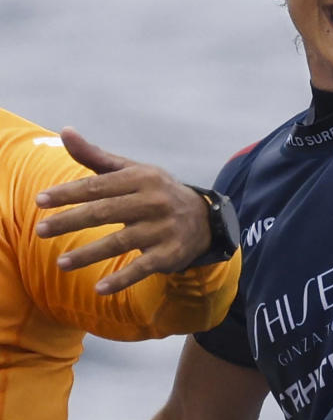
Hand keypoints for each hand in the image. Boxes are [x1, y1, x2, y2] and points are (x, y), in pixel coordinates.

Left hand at [34, 129, 212, 293]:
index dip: (68, 193)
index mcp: (141, 178)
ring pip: (120, 242)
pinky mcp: (169, 253)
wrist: (204, 219)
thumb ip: (96, 156)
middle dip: (71, 221)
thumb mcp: (131, 171)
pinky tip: (100, 289)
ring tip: (61, 263)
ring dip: (89, 254)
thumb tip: (65, 131)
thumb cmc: (155, 192)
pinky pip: (142, 268)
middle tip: (40, 231)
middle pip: (105, 212)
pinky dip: (122, 279)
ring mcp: (162, 228)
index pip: (99, 185)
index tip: (40, 201)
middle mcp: (153, 201)